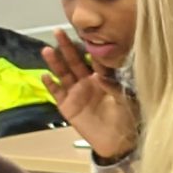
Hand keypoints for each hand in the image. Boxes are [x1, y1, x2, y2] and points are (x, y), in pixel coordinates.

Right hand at [41, 35, 139, 158]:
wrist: (118, 142)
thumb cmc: (127, 119)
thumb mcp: (126, 101)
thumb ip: (114, 86)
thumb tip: (99, 76)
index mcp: (104, 79)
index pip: (93, 60)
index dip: (88, 48)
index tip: (83, 33)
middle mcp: (88, 82)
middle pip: (75, 61)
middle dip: (67, 47)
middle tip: (58, 31)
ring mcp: (76, 93)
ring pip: (63, 74)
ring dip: (55, 62)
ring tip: (47, 49)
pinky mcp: (67, 106)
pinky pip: (56, 93)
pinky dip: (50, 85)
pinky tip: (45, 75)